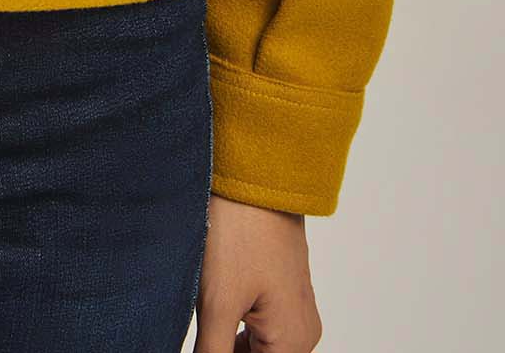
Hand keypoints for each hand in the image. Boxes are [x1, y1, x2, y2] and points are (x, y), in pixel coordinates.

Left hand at [195, 192, 322, 349]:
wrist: (256, 169)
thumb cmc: (239, 229)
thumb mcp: (217, 304)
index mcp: (293, 343)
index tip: (205, 342)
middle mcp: (302, 331)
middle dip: (226, 352)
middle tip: (202, 334)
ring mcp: (293, 308)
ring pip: (256, 349)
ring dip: (228, 346)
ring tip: (203, 328)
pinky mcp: (279, 289)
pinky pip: (258, 328)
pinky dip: (233, 331)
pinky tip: (209, 316)